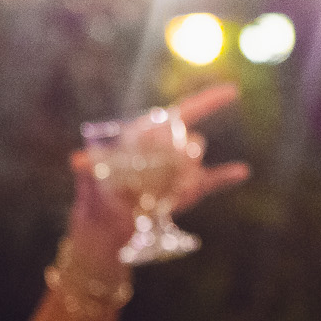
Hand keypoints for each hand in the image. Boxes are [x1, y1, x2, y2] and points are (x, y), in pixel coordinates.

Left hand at [66, 83, 249, 263]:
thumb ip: (91, 169)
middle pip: (191, 140)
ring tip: (157, 196)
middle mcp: (169, 147)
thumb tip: (80, 161)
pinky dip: (227, 176)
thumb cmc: (97, 198)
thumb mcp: (92, 180)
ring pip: (195, 163)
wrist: (109, 228)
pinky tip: (241, 170)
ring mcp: (182, 169)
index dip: (208, 101)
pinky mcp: (191, 190)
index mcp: (148, 134)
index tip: (233, 91)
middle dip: (178, 157)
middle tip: (150, 180)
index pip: (183, 112)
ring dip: (183, 177)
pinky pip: (214, 180)